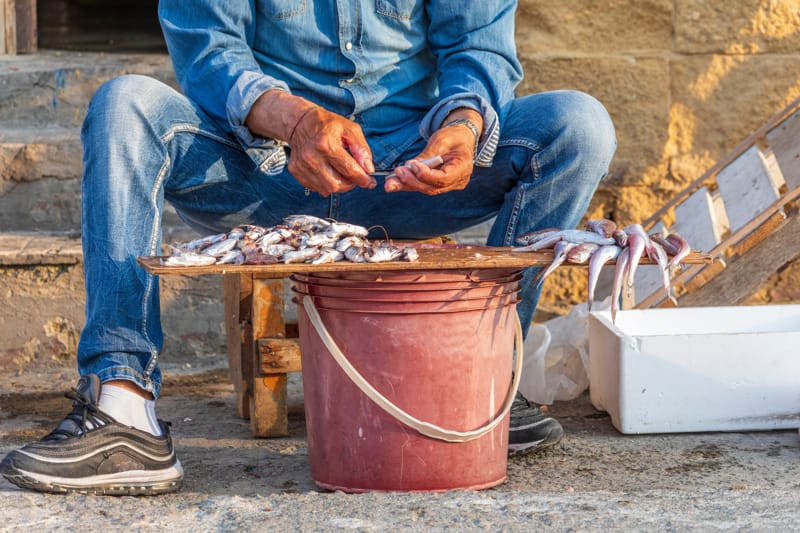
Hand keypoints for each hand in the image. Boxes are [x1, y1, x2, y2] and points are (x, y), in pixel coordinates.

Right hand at [246, 91, 376, 196]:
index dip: (362, 179)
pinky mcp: (296, 171)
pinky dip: (326, 184)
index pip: (348, 170)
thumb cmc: (326, 124)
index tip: (370, 182)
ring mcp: (302, 165)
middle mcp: (311, 157)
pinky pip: (316, 188)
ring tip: (341, 173)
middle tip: (354, 176)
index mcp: (326, 144)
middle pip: (337, 185)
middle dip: (350, 184)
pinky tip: (328, 172)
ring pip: (327, 189)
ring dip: (338, 185)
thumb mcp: (350, 129)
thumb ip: (361, 149)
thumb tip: (368, 169)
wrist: (299, 122)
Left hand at [385, 109, 481, 194]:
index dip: (427, 175)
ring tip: (390, 182)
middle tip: (397, 173)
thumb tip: (409, 166)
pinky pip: (423, 186)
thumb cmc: (453, 136)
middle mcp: (457, 181)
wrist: (461, 139)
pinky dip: (409, 183)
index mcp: (463, 168)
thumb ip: (428, 155)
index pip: (444, 178)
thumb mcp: (441, 140)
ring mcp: (448, 185)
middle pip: (433, 187)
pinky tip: (395, 182)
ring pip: (426, 189)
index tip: (413, 165)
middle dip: (412, 182)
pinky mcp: (438, 185)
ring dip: (407, 185)